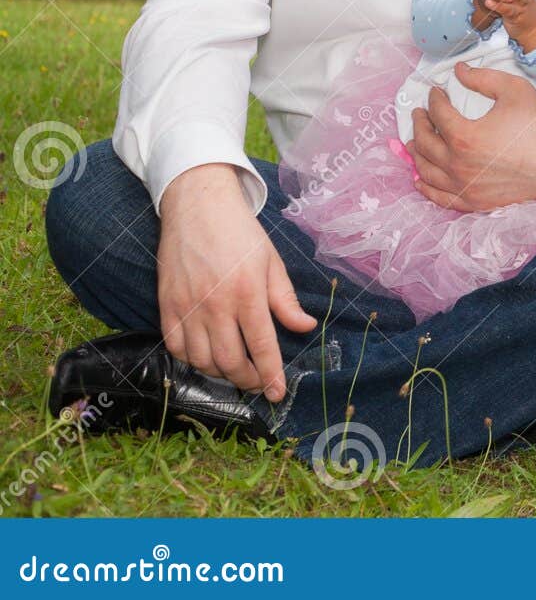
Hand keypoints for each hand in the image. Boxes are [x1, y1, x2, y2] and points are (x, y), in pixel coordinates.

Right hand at [155, 164, 317, 400]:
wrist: (198, 206)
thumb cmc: (241, 233)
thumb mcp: (272, 262)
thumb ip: (285, 299)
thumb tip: (305, 327)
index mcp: (248, 293)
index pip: (262, 346)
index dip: (271, 376)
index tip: (278, 394)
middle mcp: (216, 305)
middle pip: (230, 362)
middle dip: (246, 380)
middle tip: (257, 382)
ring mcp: (187, 306)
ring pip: (201, 360)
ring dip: (219, 373)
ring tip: (234, 369)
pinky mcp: (166, 304)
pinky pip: (175, 346)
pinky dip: (190, 360)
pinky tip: (205, 356)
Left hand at [408, 62, 535, 209]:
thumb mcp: (513, 89)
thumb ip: (481, 77)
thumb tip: (458, 70)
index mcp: (465, 137)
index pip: (438, 114)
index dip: (433, 99)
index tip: (436, 92)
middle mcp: (460, 166)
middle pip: (425, 143)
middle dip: (419, 124)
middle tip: (420, 113)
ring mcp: (468, 187)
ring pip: (427, 172)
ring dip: (417, 154)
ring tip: (415, 141)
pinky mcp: (478, 202)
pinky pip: (442, 198)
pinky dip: (427, 188)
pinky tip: (420, 179)